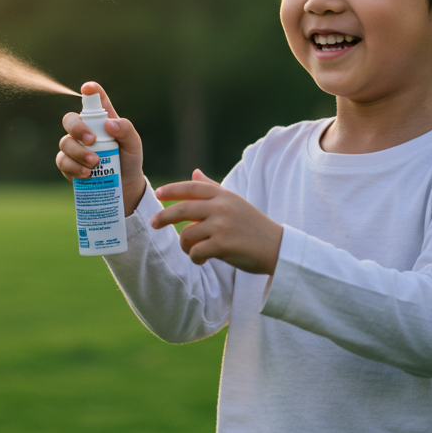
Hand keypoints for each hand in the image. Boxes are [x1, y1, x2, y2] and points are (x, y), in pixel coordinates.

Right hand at [56, 81, 146, 215]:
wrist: (124, 188)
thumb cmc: (129, 161)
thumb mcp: (133, 144)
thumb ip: (126, 129)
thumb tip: (108, 124)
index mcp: (101, 120)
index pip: (94, 101)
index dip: (90, 91)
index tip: (88, 88)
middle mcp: (84, 130)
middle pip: (70, 120)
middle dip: (77, 128)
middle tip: (91, 140)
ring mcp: (74, 147)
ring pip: (65, 142)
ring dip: (78, 152)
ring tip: (94, 164)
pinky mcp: (68, 165)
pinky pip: (62, 161)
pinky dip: (73, 167)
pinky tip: (86, 174)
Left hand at [153, 169, 282, 274]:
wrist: (278, 248)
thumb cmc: (253, 226)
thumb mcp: (235, 202)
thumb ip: (213, 188)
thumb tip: (194, 172)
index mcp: (224, 196)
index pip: (192, 188)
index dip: (172, 190)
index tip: (157, 194)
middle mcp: (221, 207)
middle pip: (182, 210)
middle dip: (164, 217)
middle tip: (153, 224)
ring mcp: (222, 226)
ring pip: (187, 235)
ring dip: (185, 246)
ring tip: (193, 251)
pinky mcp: (223, 245)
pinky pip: (196, 252)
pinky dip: (195, 258)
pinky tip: (203, 260)